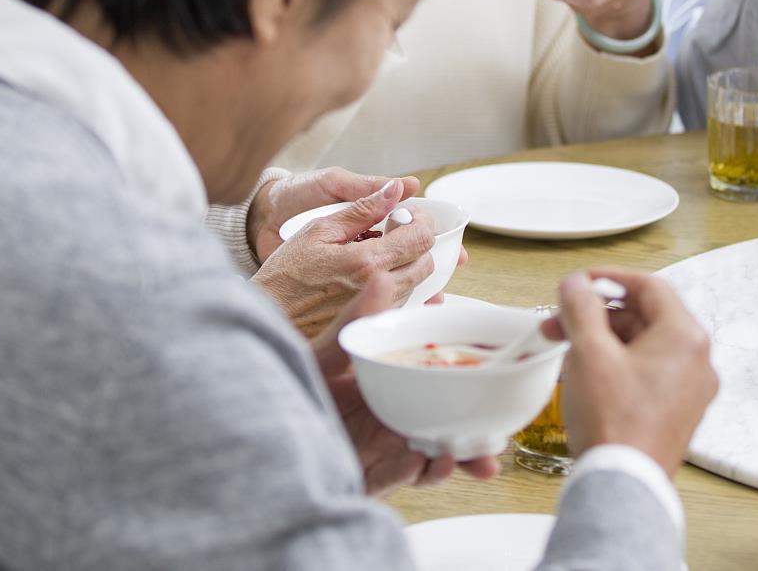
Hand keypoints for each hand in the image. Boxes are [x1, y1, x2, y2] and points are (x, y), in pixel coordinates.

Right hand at [251, 179, 438, 338]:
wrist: (269, 315)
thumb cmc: (286, 273)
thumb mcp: (318, 230)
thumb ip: (361, 209)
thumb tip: (394, 189)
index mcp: (367, 261)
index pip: (420, 238)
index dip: (421, 221)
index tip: (408, 214)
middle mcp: (377, 290)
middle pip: (425, 264)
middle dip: (417, 243)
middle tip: (396, 231)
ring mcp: (376, 312)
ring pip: (416, 285)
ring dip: (407, 265)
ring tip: (380, 252)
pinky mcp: (370, 326)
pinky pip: (401, 305)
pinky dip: (398, 287)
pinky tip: (378, 277)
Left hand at [312, 274, 500, 495]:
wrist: (259, 425)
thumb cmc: (295, 386)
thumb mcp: (328, 352)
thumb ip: (357, 318)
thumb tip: (384, 277)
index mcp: (393, 392)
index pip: (440, 390)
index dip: (469, 389)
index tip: (497, 383)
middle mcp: (392, 424)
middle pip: (445, 434)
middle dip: (474, 441)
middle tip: (498, 442)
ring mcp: (381, 453)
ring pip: (427, 462)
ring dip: (452, 463)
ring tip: (468, 459)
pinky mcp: (364, 479)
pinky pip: (394, 480)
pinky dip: (411, 473)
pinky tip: (421, 459)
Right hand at [546, 268, 717, 476]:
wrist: (622, 484)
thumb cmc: (614, 424)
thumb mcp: (589, 352)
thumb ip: (581, 308)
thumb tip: (576, 284)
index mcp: (685, 337)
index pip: (648, 286)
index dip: (609, 279)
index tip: (581, 282)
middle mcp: (697, 361)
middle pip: (645, 317)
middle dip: (598, 316)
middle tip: (562, 322)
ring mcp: (691, 389)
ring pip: (644, 346)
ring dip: (604, 341)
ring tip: (568, 351)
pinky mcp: (678, 411)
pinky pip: (648, 372)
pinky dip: (619, 365)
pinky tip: (588, 374)